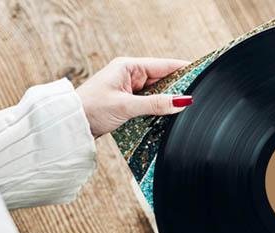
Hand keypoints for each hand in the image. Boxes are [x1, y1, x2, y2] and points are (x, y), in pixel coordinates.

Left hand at [75, 57, 192, 136]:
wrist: (71, 125)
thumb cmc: (91, 109)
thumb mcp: (127, 106)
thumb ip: (156, 104)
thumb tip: (183, 101)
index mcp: (129, 67)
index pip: (165, 65)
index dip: (185, 69)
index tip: (203, 74)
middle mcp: (130, 75)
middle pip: (164, 80)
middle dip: (177, 90)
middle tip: (194, 100)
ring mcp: (129, 89)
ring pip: (158, 94)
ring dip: (166, 103)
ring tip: (182, 111)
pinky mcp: (128, 103)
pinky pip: (149, 104)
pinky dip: (157, 110)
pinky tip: (165, 118)